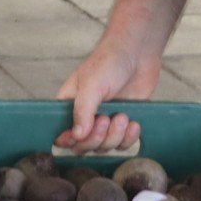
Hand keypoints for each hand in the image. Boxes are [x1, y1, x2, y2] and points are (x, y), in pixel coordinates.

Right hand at [54, 35, 161, 152]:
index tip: (83, 133)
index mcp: (69, 106)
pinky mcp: (124, 124)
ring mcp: (105, 122)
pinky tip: (134, 122)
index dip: (71, 140)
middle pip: (84, 146)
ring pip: (104, 147)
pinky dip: (129, 138)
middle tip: (105, 119)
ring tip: (122, 116)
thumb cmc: (109, 62)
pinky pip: (123, 145)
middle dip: (96, 138)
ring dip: (114, 136)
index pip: (62, 135)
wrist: (138, 53)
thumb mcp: (91, 84)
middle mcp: (85, 117)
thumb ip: (82, 111)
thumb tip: (77, 137)